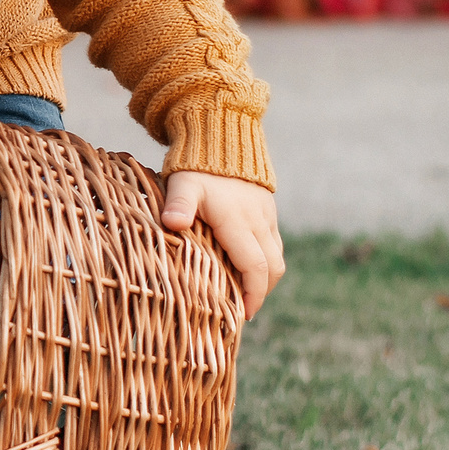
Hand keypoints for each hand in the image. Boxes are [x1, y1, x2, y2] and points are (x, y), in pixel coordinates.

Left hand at [160, 171, 284, 318]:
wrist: (221, 135)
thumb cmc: (196, 165)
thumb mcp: (182, 184)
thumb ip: (178, 204)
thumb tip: (171, 224)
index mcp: (239, 221)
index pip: (255, 267)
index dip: (253, 294)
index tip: (243, 314)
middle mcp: (258, 221)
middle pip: (273, 268)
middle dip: (261, 292)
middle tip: (242, 309)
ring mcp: (266, 216)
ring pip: (276, 256)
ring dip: (264, 278)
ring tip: (242, 293)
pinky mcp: (267, 211)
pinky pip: (273, 243)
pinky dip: (264, 261)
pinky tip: (244, 267)